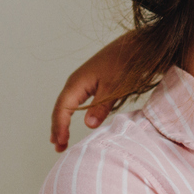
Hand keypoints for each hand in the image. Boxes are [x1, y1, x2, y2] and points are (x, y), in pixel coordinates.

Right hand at [51, 35, 137, 151]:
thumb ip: (101, 107)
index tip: (61, 143)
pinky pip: (74, 102)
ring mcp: (81, 82)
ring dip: (62, 122)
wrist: (136, 45)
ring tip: (60, 140)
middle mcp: (75, 82)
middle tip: (58, 147)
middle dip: (57, 128)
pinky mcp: (90, 82)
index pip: (63, 109)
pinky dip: (70, 115)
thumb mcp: (115, 87)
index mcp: (77, 83)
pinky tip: (73, 123)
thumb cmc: (125, 63)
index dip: (60, 127)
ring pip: (66, 105)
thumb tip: (88, 125)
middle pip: (60, 108)